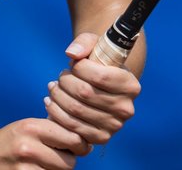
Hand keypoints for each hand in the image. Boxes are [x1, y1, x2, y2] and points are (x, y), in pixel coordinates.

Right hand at [0, 118, 91, 168]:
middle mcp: (27, 147)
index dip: (80, 144)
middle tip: (60, 158)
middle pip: (69, 162)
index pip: (73, 137)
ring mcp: (23, 169)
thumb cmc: (7, 142)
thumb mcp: (26, 126)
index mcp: (31, 127)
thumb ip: (52, 129)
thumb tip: (84, 141)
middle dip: (68, 161)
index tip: (79, 147)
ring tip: (46, 164)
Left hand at [44, 32, 140, 146]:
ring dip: (57, 96)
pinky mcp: (100, 138)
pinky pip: (71, 127)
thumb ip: (84, 43)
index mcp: (130, 85)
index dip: (79, 67)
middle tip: (61, 76)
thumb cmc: (100, 63)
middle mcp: (126, 108)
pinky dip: (55, 113)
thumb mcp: (96, 45)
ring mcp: (114, 126)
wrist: (104, 89)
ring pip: (75, 110)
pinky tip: (51, 101)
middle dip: (65, 81)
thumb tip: (71, 54)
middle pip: (84, 93)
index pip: (99, 76)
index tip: (72, 64)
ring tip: (53, 87)